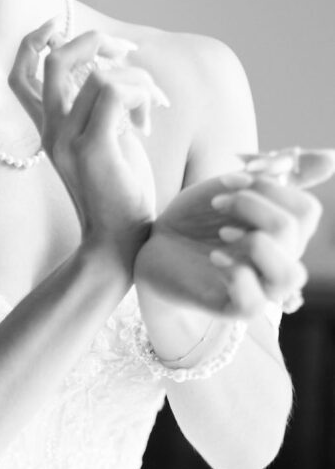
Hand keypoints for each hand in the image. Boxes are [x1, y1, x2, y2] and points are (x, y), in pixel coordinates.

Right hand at [9, 18, 168, 269]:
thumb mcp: (107, 142)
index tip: (66, 29)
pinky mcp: (93, 149)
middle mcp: (51, 132)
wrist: (118, 242)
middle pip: (54, 60)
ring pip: (98, 73)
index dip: (36, 41)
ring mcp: (69, 140)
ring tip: (151, 108)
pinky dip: (141, 94)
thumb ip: (101, 107)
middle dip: (95, 41)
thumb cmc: (119, 194)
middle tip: (127, 54)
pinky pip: (116, 91)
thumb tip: (115, 66)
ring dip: (138, 79)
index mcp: (49, 129)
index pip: (20, 74)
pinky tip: (148, 122)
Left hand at [134, 148, 333, 317]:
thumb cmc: (194, 218)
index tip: (233, 180)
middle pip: (293, 230)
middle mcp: (278, 263)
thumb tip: (332, 159)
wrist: (153, 245)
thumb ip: (274, 175)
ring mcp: (258, 288)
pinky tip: (215, 257)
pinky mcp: (232, 309)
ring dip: (254, 242)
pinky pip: (255, 304)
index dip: (272, 187)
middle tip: (218, 201)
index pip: (307, 210)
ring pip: (289, 275)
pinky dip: (235, 274)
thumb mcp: (230, 186)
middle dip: (252, 204)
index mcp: (285, 235)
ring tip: (223, 234)